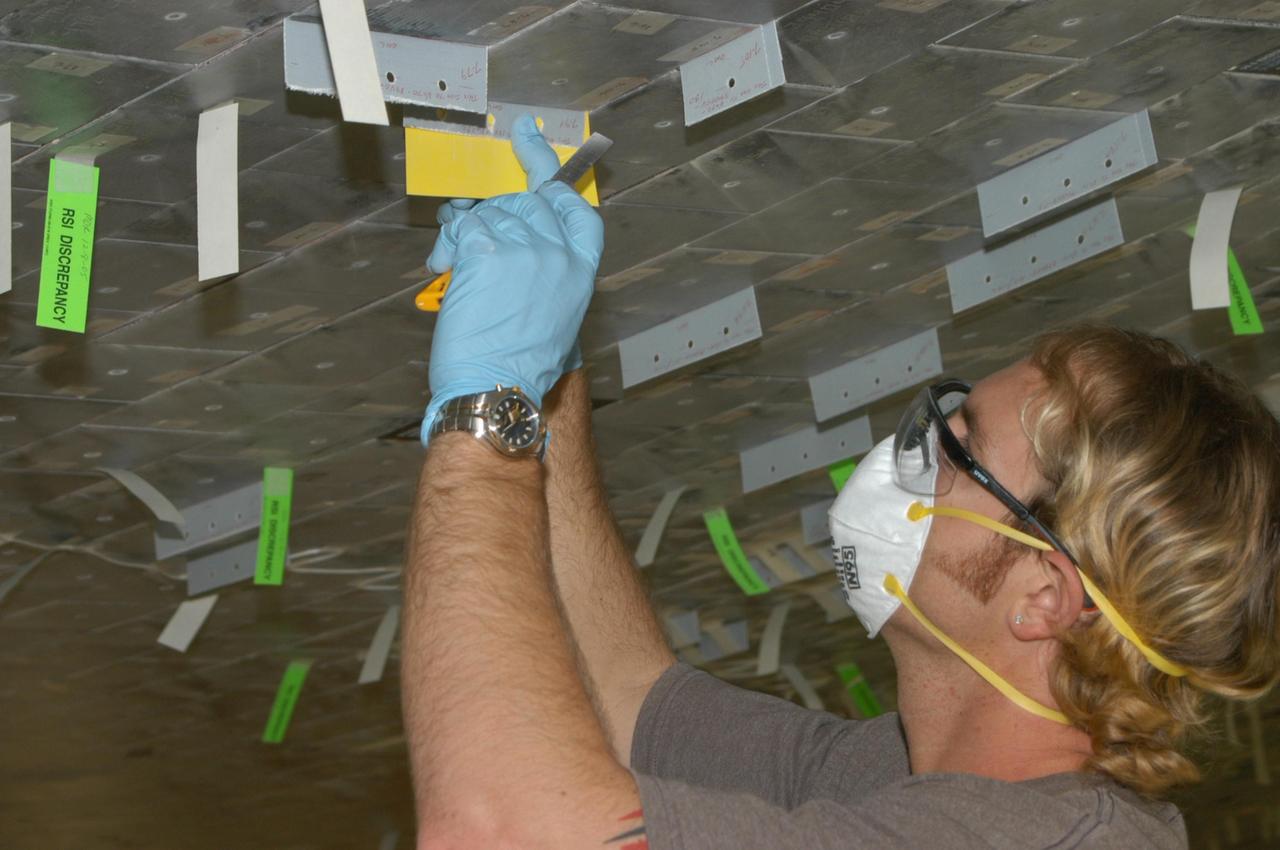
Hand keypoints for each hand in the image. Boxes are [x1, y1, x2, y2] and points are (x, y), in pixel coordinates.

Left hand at [421, 115, 602, 438]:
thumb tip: (524, 250)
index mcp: (581, 272)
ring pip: (489, 212)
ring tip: (456, 267)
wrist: (497, 388)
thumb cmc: (518, 367)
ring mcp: (526, 250)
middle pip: (525, 202)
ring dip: (466, 233)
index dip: (550, 173)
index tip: (530, 142)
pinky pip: (463, 226)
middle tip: (473, 239)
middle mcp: (558, 255)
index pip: (575, 208)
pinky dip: (448, 244)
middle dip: (494, 215)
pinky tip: (445, 267)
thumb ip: (550, 275)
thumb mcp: (556, 318)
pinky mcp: (489, 252)